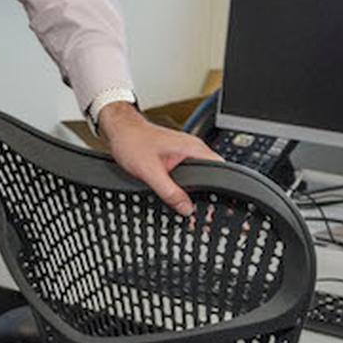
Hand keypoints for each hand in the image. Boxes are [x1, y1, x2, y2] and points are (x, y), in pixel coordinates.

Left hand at [98, 103, 219, 214]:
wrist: (118, 130)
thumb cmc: (131, 141)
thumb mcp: (149, 170)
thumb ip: (169, 191)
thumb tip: (186, 208)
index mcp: (193, 149)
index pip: (222, 170)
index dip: (223, 190)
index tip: (222, 205)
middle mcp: (193, 150)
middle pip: (212, 175)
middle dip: (210, 195)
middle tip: (206, 212)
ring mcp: (185, 153)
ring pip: (200, 175)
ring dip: (197, 191)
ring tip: (193, 208)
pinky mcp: (176, 157)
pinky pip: (188, 173)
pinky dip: (186, 186)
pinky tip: (180, 197)